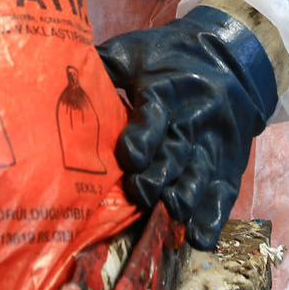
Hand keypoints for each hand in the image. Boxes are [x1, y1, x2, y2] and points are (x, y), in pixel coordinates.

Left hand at [96, 5, 276, 250]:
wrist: (229, 56)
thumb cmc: (169, 57)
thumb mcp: (135, 52)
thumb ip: (103, 65)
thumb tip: (58, 72)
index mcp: (166, 92)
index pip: (155, 117)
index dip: (143, 137)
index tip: (129, 156)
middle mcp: (193, 121)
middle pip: (176, 153)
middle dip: (157, 175)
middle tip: (140, 193)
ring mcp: (213, 146)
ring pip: (199, 176)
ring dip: (184, 197)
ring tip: (170, 213)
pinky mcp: (229, 165)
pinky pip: (223, 193)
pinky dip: (212, 217)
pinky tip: (198, 237)